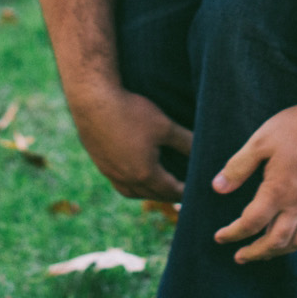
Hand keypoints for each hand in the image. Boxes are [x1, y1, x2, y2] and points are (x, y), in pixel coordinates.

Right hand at [68, 87, 192, 200]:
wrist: (92, 102)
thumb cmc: (131, 112)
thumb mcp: (164, 126)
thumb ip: (185, 141)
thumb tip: (203, 150)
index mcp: (145, 173)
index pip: (170, 191)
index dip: (184, 192)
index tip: (195, 193)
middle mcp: (126, 179)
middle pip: (152, 195)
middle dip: (168, 195)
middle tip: (181, 193)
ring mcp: (110, 173)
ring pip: (133, 192)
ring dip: (148, 193)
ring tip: (159, 187)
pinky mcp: (100, 163)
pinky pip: (119, 183)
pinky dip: (131, 184)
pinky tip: (134, 174)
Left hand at [211, 100, 296, 263]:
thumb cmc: (296, 127)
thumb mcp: (260, 142)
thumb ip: (238, 167)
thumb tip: (218, 188)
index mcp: (278, 191)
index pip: (251, 224)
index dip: (233, 233)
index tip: (219, 237)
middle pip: (277, 241)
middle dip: (256, 253)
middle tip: (240, 257)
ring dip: (281, 250)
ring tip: (267, 252)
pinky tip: (296, 231)